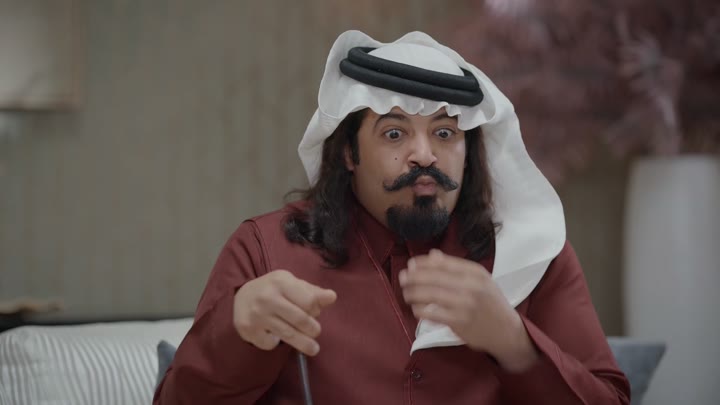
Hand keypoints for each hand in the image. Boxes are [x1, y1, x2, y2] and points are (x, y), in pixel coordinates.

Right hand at [233, 270, 336, 356]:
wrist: (240, 297)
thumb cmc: (273, 290)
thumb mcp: (291, 284)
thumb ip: (312, 292)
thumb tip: (332, 297)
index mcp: (281, 281)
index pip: (309, 301)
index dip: (316, 310)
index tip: (316, 313)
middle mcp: (268, 297)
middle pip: (300, 319)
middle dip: (313, 329)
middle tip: (316, 332)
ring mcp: (257, 314)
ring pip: (288, 335)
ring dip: (304, 344)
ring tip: (313, 349)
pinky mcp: (249, 330)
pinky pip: (270, 343)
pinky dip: (277, 344)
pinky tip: (275, 336)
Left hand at [399, 249, 538, 371]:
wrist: (506, 331)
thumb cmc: (490, 302)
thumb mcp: (479, 280)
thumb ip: (455, 267)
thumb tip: (432, 254)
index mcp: (475, 272)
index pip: (443, 263)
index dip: (422, 263)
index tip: (410, 264)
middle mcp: (471, 286)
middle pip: (433, 277)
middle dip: (413, 277)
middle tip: (402, 278)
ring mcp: (465, 304)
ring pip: (429, 295)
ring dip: (412, 293)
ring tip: (406, 294)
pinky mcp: (459, 322)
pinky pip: (432, 313)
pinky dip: (420, 310)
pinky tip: (417, 309)